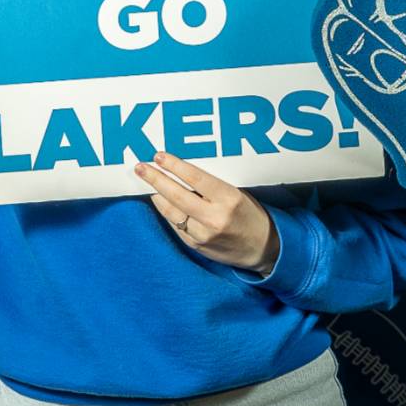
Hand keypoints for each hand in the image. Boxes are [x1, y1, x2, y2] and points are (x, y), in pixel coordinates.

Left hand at [135, 152, 279, 272]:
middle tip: (141, 168)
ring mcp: (203, 234)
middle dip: (156, 179)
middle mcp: (214, 217)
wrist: (263, 249)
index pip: (195, 178)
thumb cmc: (251, 215)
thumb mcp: (238, 194)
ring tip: (147, 183)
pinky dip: (167, 212)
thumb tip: (182, 173)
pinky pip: (176, 225)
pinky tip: (161, 202)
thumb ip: (212, 186)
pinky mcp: (196, 246)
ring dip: (157, 196)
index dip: (175, 166)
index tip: (159, 156)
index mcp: (228, 199)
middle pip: (177, 195)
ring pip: (171, 212)